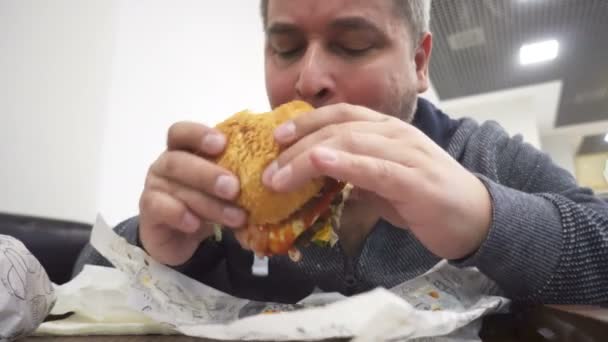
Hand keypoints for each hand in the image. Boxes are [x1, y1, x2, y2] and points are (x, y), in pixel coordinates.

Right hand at [138, 122, 247, 265]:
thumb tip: (275, 168)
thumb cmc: (207, 202)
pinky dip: (179, 214)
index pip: (181, 132)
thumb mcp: (224, 186)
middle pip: (178, 160)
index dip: (199, 134)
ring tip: (236, 217)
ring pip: (176, 189)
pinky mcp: (148, 211)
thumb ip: (238, 172)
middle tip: (234, 188)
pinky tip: (196, 225)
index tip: (222, 143)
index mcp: (183, 150)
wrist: (181, 237)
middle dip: (208, 174)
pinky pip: (159, 208)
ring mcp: (154, 187)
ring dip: (208, 203)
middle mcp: (165, 164)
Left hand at [261, 103, 491, 259]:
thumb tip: (317, 179)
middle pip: (339, 128)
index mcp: (388, 130)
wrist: (475, 218)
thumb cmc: (426, 198)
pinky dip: (345, 163)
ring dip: (309, 158)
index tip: (277, 137)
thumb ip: (355, 174)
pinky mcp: (415, 180)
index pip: (341, 115)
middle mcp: (396, 134)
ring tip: (279, 174)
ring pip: (351, 143)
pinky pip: (375, 168)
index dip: (307, 121)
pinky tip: (321, 161)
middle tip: (269, 168)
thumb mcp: (383, 182)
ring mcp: (408, 154)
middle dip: (298, 146)